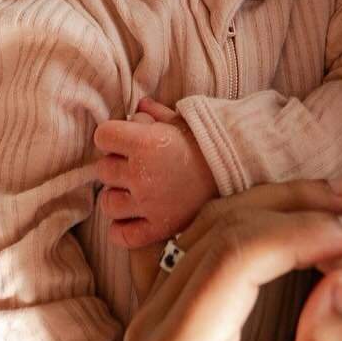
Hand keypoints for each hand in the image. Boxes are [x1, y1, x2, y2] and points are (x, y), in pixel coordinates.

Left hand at [95, 98, 218, 246]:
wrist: (238, 169)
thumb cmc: (208, 141)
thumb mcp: (181, 120)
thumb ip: (155, 112)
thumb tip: (138, 105)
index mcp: (144, 143)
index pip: (103, 136)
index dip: (111, 136)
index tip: (123, 138)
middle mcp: (141, 175)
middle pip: (103, 169)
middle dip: (116, 163)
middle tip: (134, 164)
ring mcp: (147, 204)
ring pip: (107, 202)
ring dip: (116, 195)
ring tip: (132, 191)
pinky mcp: (158, 228)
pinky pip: (122, 235)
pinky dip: (121, 228)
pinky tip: (131, 217)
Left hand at [125, 180, 341, 340]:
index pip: (237, 258)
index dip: (303, 232)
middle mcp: (150, 336)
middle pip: (219, 230)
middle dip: (294, 209)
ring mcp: (150, 329)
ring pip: (207, 230)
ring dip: (273, 209)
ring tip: (338, 207)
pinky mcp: (164, 329)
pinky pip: (199, 250)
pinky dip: (253, 227)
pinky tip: (296, 224)